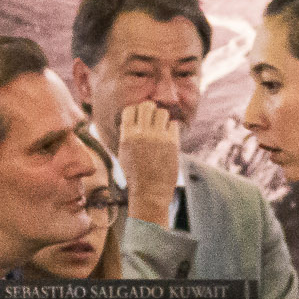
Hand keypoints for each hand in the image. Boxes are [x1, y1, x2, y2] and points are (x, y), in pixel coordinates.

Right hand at [118, 100, 182, 224]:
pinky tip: (170, 137)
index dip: (137, 110)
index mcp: (127, 135)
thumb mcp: (123, 154)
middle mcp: (141, 133)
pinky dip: (172, 128)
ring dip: (163, 118)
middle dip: (151, 110)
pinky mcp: (172, 143)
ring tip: (162, 129)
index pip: (131, 109)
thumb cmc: (135, 175)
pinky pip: (174, 124)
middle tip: (154, 120)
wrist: (150, 192)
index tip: (141, 117)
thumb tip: (129, 120)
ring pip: (162, 112)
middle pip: (147, 106)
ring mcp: (157, 137)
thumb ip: (126, 135)